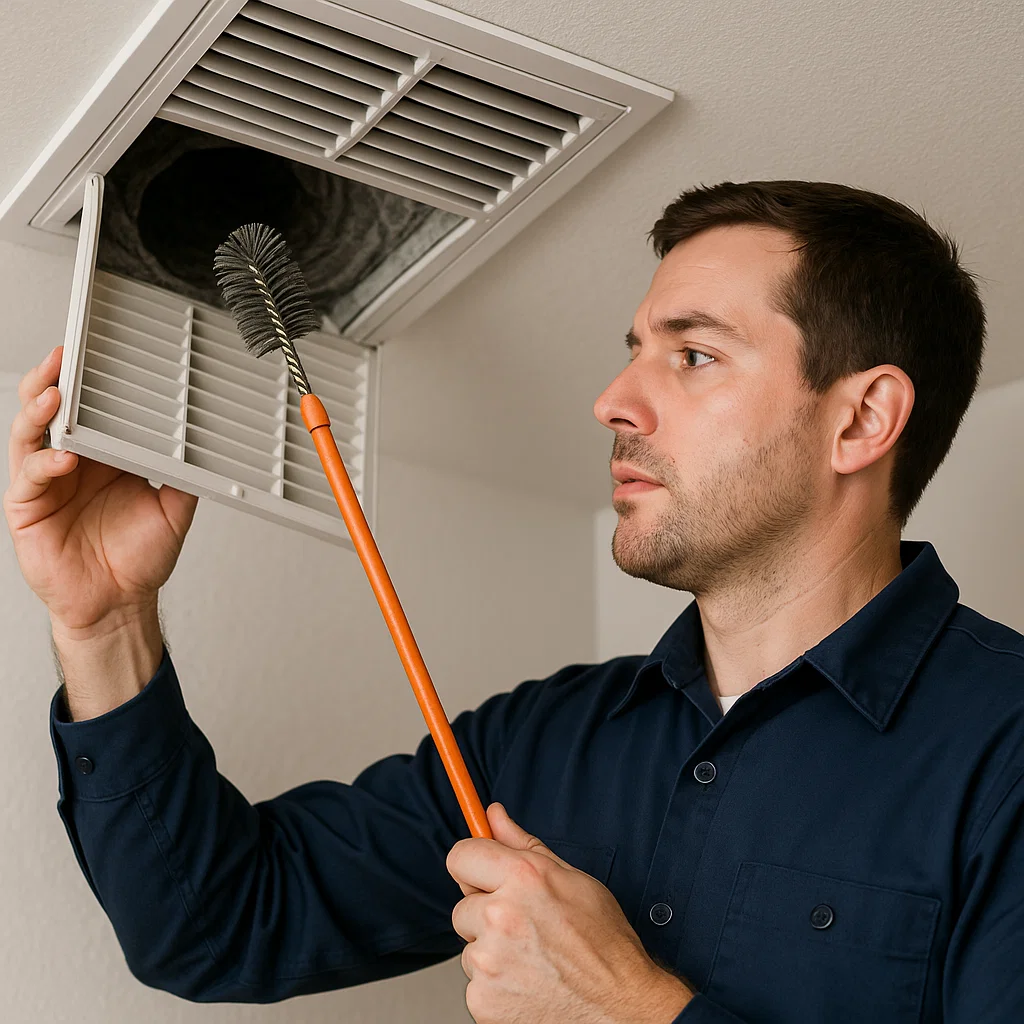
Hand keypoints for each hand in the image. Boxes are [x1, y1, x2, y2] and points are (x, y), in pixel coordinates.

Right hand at [4, 345, 198, 634]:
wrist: (119, 603)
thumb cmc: (139, 559)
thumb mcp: (173, 509)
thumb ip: (183, 476)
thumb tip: (204, 446)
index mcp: (103, 456)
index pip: (92, 409)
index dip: (91, 381)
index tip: (100, 353)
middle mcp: (71, 463)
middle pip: (51, 410)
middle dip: (54, 379)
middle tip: (65, 357)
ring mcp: (45, 482)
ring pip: (30, 434)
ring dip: (40, 411)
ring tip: (55, 395)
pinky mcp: (27, 508)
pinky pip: (30, 476)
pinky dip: (44, 463)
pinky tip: (63, 458)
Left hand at [447, 803, 692, 1023]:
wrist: (621, 1009)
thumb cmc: (605, 945)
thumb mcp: (572, 879)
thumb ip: (523, 844)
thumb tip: (494, 815)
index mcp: (522, 878)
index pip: (460, 856)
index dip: (472, 865)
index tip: (482, 876)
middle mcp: (500, 916)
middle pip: (462, 907)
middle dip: (486, 915)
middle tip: (525, 928)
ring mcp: (489, 962)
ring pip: (470, 948)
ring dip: (492, 952)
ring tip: (534, 960)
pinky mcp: (483, 1001)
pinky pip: (476, 983)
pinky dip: (496, 985)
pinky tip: (529, 983)